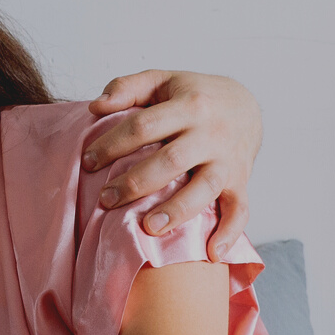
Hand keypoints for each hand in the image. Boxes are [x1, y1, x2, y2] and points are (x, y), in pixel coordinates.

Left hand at [84, 71, 261, 260]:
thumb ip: (127, 87)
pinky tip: (212, 253)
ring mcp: (228, 160)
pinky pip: (241, 210)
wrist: (246, 105)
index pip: (144, 126)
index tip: (89, 162)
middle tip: (106, 199)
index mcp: (189, 105)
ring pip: (205, 188)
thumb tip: (96, 107)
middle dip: (136, 182)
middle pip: (171, 160)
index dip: (113, 144)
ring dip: (176, 210)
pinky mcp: (241, 181)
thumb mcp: (162, 80)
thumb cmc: (193, 95)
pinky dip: (230, 232)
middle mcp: (211, 133)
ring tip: (148, 228)